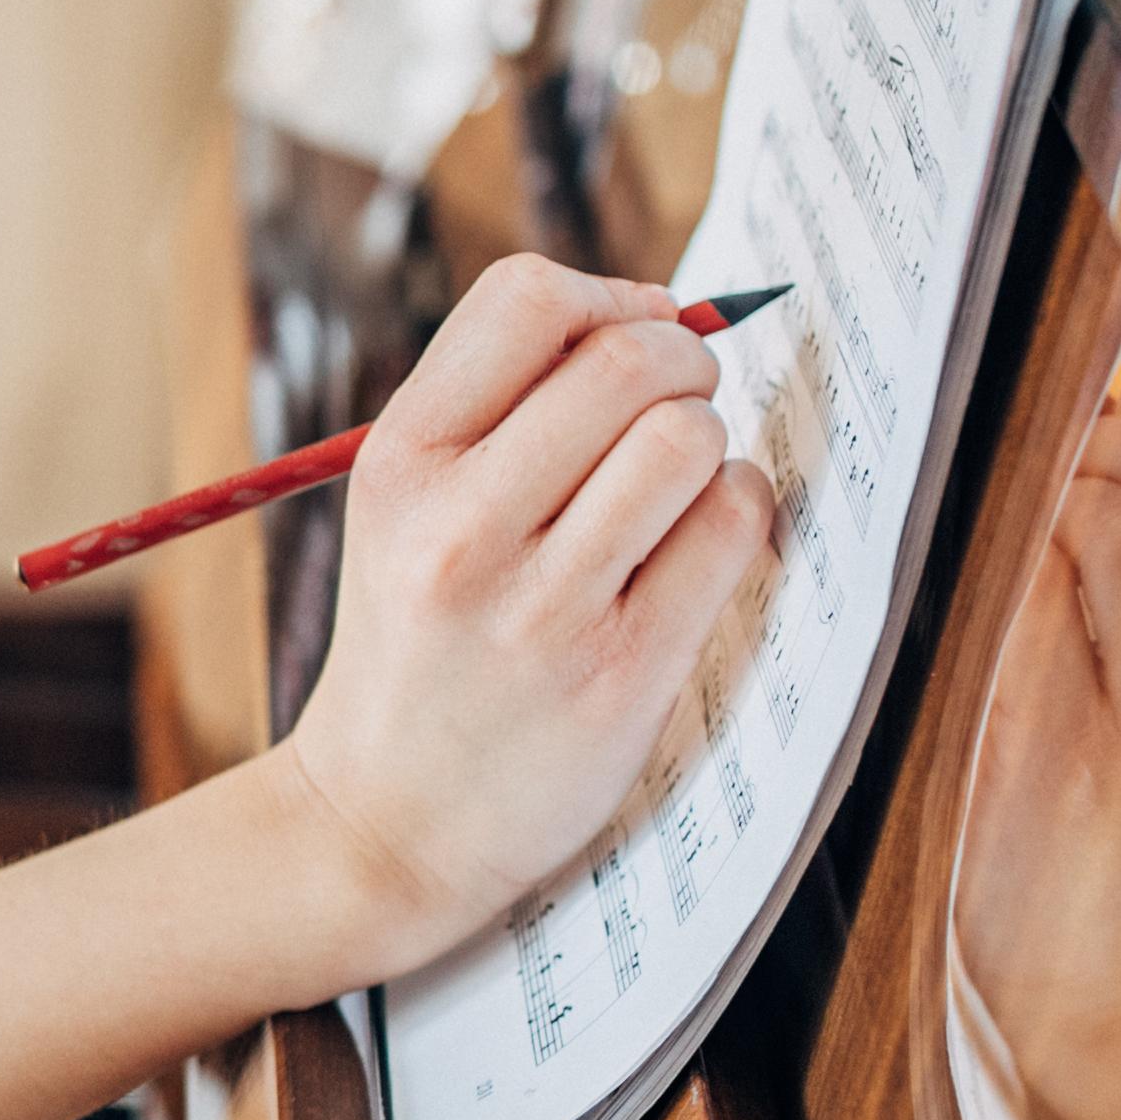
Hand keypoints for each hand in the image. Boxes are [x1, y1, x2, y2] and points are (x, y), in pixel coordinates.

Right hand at [278, 256, 777, 969]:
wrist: (384, 822)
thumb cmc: (418, 644)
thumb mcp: (402, 510)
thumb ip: (497, 409)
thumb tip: (658, 313)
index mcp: (400, 464)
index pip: (526, 300)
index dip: (608, 297)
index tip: (630, 334)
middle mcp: (460, 528)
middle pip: (627, 361)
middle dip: (682, 363)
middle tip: (678, 405)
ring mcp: (542, 607)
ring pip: (688, 439)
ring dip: (709, 443)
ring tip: (679, 486)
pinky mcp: (620, 673)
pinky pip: (730, 530)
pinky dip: (736, 513)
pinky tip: (697, 541)